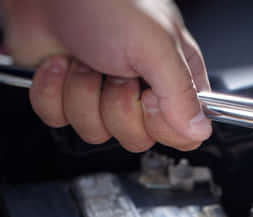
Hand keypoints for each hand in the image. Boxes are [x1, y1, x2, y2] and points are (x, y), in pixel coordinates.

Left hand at [0, 0, 211, 150]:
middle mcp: (140, 88)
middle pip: (137, 137)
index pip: (183, 131)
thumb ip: (181, 92)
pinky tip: (60, 64)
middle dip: (117, 106)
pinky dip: (53, 91)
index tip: (149, 96)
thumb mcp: (155, 43)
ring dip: (82, 93)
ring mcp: (101, 93)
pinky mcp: (65, 94)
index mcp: (174, 74)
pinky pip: (59, 119)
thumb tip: (199, 129)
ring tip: (85, 60)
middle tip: (115, 71)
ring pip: (96, 132)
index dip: (162, 123)